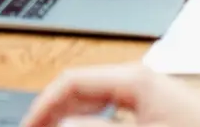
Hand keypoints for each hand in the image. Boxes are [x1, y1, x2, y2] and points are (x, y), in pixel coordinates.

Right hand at [23, 63, 199, 126]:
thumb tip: (59, 123)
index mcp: (130, 78)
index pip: (70, 82)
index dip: (43, 106)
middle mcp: (136, 80)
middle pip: (80, 91)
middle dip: (55, 114)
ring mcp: (147, 95)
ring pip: (95, 104)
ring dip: (75, 119)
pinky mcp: (156, 111)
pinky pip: (113, 113)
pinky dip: (96, 122)